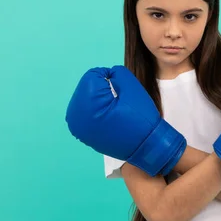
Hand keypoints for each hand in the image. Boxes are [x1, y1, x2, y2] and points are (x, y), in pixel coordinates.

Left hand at [66, 65, 186, 176]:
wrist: (145, 148)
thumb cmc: (140, 118)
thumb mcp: (133, 88)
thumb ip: (118, 73)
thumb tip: (108, 74)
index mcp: (87, 104)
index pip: (92, 76)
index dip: (108, 76)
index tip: (121, 87)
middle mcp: (75, 116)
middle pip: (85, 86)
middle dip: (101, 88)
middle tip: (117, 98)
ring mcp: (76, 127)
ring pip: (83, 98)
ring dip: (96, 98)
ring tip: (112, 106)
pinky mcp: (80, 133)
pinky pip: (84, 111)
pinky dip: (94, 109)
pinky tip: (106, 114)